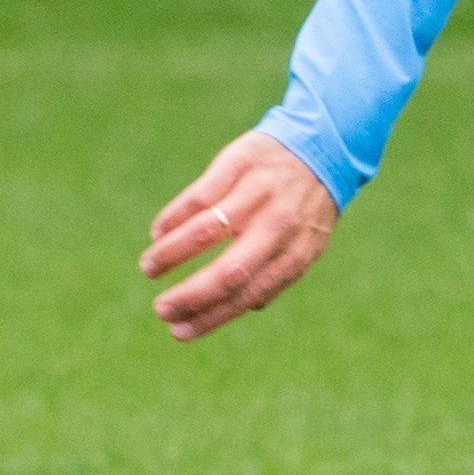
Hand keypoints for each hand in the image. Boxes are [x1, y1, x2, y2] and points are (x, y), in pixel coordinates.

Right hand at [142, 131, 340, 341]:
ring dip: (169, 254)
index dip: (212, 317)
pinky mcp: (240, 164)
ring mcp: (260, 193)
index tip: (179, 332)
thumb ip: (278, 270)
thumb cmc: (304, 204)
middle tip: (161, 310)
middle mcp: (280, 225)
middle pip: (229, 271)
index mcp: (297, 251)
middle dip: (190, 297)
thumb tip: (246, 307)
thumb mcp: (306, 240)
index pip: (250, 294)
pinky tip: (159, 233)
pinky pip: (198, 197)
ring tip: (149, 267)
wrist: (322, 143)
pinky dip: (172, 219)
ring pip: (204, 231)